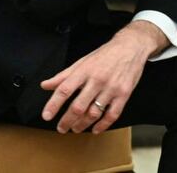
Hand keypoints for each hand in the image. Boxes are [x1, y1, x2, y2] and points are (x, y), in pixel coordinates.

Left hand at [40, 21, 166, 133]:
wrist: (131, 47)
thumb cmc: (106, 55)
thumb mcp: (82, 61)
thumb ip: (64, 75)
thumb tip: (45, 85)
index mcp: (85, 70)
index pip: (65, 89)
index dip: (54, 104)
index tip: (47, 116)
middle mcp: (97, 80)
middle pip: (78, 106)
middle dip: (67, 120)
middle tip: (61, 128)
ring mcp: (112, 88)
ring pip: (94, 113)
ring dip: (82, 124)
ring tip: (75, 128)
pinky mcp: (124, 94)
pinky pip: (112, 115)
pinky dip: (103, 125)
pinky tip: (95, 129)